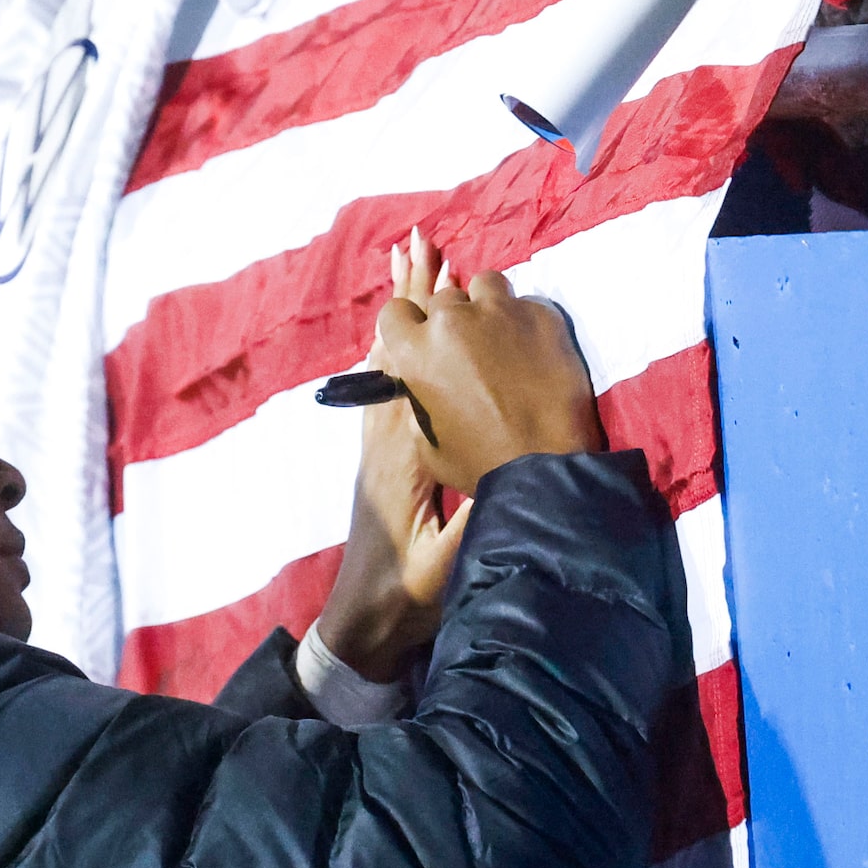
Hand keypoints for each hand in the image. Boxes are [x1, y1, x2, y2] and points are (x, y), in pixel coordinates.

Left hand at [318, 228, 469, 681]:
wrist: (359, 629)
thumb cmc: (403, 600)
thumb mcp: (445, 567)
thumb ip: (473, 526)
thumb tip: (508, 479)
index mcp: (399, 452)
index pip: (411, 368)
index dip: (423, 318)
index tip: (436, 267)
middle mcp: (383, 436)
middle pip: (397, 348)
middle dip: (411, 295)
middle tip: (418, 239)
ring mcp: (380, 445)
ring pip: (392, 360)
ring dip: (405, 311)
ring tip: (411, 264)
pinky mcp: (384, 458)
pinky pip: (391, 383)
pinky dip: (402, 344)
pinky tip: (406, 332)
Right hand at [375, 262, 605, 496]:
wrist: (544, 470)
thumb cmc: (478, 464)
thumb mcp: (425, 440)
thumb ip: (419, 398)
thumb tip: (426, 382)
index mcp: (415, 351)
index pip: (395, 310)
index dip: (409, 324)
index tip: (424, 337)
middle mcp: (453, 321)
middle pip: (444, 299)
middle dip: (453, 320)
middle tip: (472, 348)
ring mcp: (500, 312)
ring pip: (484, 284)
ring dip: (488, 305)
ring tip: (503, 334)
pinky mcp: (541, 314)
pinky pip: (527, 303)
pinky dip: (527, 321)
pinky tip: (537, 348)